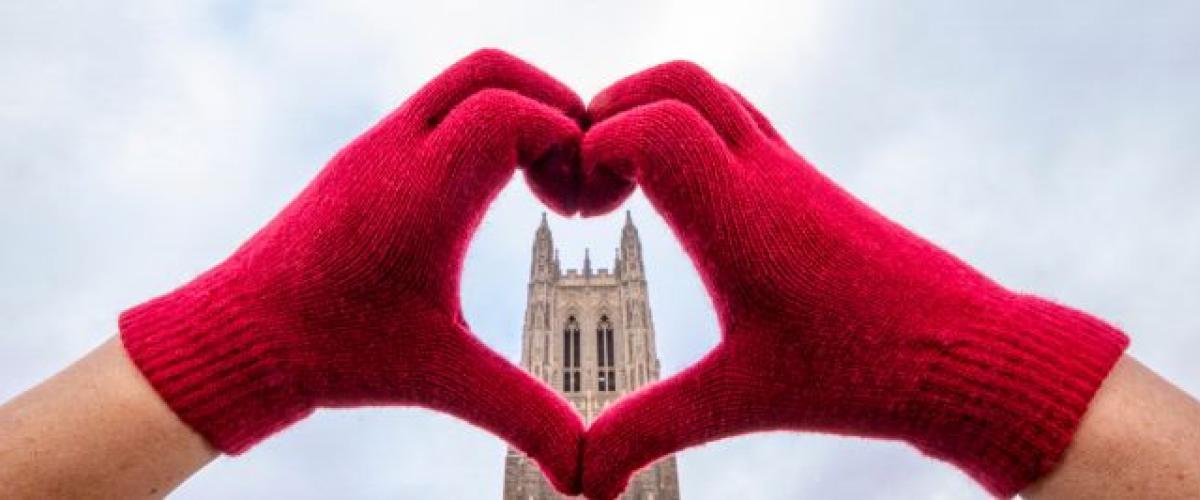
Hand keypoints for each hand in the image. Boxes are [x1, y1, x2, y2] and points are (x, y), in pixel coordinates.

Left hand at [119, 49, 585, 493]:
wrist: (235, 336)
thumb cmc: (335, 355)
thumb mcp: (444, 379)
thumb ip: (527, 418)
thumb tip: (591, 478)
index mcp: (423, 192)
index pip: (514, 111)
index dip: (570, 142)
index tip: (580, 206)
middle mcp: (398, 151)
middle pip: (493, 70)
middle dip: (555, 105)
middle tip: (575, 176)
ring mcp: (378, 145)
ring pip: (464, 79)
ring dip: (519, 111)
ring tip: (542, 184)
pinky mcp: (367, 154)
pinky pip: (441, 105)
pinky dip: (485, 124)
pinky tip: (496, 191)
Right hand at [577, 62, 1127, 498]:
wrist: (968, 352)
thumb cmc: (860, 375)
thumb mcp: (738, 402)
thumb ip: (647, 432)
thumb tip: (580, 482)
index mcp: (741, 219)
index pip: (653, 126)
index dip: (593, 149)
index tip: (581, 209)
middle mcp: (765, 175)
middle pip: (675, 80)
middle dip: (610, 111)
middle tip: (588, 181)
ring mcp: (790, 169)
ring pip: (710, 89)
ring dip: (651, 112)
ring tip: (622, 185)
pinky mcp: (805, 179)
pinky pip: (735, 116)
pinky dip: (688, 127)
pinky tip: (677, 196)